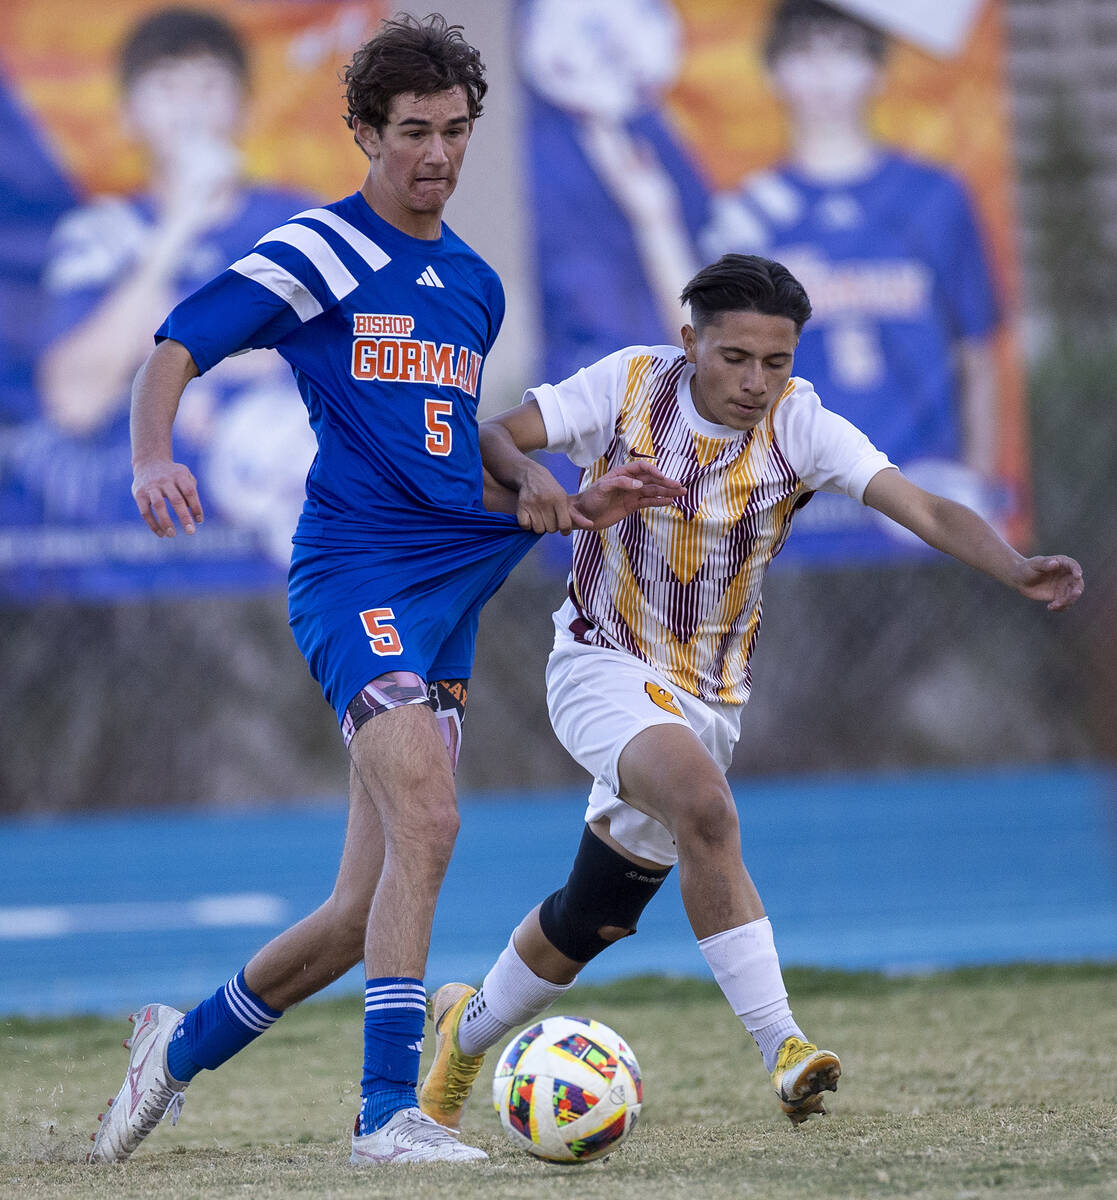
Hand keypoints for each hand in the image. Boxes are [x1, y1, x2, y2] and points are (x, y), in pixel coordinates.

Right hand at [132, 457, 203, 537]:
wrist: (149, 462)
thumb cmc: (172, 474)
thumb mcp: (184, 475)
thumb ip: (191, 489)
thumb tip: (193, 511)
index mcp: (179, 475)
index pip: (190, 492)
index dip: (196, 507)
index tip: (199, 521)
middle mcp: (164, 480)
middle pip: (176, 500)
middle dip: (184, 517)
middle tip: (191, 532)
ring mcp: (151, 487)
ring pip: (158, 505)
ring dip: (166, 522)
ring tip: (172, 535)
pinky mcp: (139, 494)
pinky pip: (145, 511)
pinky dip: (153, 524)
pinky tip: (161, 534)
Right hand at [514, 459, 581, 533]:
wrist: (531, 475)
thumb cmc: (550, 489)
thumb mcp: (564, 498)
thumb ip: (575, 514)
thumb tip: (590, 525)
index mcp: (559, 499)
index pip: (565, 524)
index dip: (565, 530)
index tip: (563, 529)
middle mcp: (546, 501)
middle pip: (551, 529)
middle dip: (551, 527)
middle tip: (550, 520)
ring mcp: (533, 504)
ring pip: (539, 529)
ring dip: (540, 527)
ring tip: (541, 519)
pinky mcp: (521, 506)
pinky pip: (525, 526)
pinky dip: (527, 525)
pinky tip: (530, 519)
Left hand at [570, 461, 684, 530]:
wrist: (583, 515)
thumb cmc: (590, 498)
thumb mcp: (603, 488)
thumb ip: (620, 484)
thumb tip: (639, 484)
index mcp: (622, 474)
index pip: (642, 468)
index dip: (653, 471)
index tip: (662, 478)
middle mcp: (629, 482)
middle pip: (651, 480)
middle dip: (666, 482)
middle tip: (680, 486)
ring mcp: (632, 494)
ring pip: (653, 491)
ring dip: (667, 491)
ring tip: (681, 493)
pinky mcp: (632, 505)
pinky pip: (648, 502)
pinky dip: (659, 501)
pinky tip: (670, 501)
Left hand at [1010, 555, 1083, 610]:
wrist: (1020, 580)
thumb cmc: (1027, 568)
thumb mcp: (1034, 564)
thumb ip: (1044, 564)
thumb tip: (1055, 563)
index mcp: (1062, 563)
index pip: (1073, 566)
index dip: (1077, 570)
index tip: (1077, 576)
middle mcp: (1066, 575)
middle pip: (1077, 583)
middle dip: (1077, 590)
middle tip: (1075, 594)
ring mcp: (1064, 586)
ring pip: (1072, 596)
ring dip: (1067, 602)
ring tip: (1054, 605)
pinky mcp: (1059, 596)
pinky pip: (1065, 604)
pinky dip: (1061, 607)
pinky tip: (1050, 607)